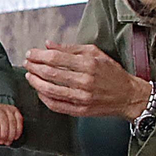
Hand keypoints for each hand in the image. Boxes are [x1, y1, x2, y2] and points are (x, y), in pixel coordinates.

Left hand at [0, 103, 22, 144]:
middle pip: (4, 120)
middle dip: (4, 133)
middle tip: (2, 142)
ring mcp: (7, 108)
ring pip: (12, 120)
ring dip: (11, 133)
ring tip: (8, 141)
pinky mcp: (15, 110)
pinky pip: (19, 119)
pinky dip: (18, 129)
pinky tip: (15, 136)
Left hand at [24, 42, 152, 119]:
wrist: (129, 96)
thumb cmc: (112, 72)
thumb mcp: (95, 53)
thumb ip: (70, 48)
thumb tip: (48, 44)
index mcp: (88, 64)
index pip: (56, 58)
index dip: (39, 55)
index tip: (31, 53)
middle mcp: (85, 81)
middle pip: (50, 73)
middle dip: (34, 67)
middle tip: (26, 63)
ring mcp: (82, 98)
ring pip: (50, 90)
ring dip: (35, 82)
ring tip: (29, 76)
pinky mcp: (81, 111)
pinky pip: (56, 105)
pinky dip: (44, 98)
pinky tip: (39, 91)